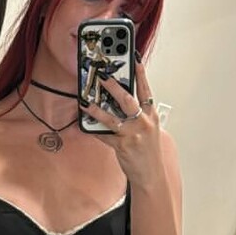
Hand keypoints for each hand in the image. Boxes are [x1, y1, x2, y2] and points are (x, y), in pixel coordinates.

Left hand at [90, 60, 165, 188]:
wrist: (151, 174)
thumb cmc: (149, 151)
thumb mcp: (149, 129)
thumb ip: (138, 114)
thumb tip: (119, 101)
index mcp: (151, 115)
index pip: (145, 90)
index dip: (140, 74)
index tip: (134, 59)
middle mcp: (143, 123)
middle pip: (127, 100)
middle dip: (113, 86)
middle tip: (101, 76)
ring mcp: (132, 134)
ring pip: (112, 118)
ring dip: (97, 109)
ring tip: (86, 102)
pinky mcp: (122, 146)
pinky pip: (104, 135)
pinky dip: (93, 130)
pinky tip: (84, 125)